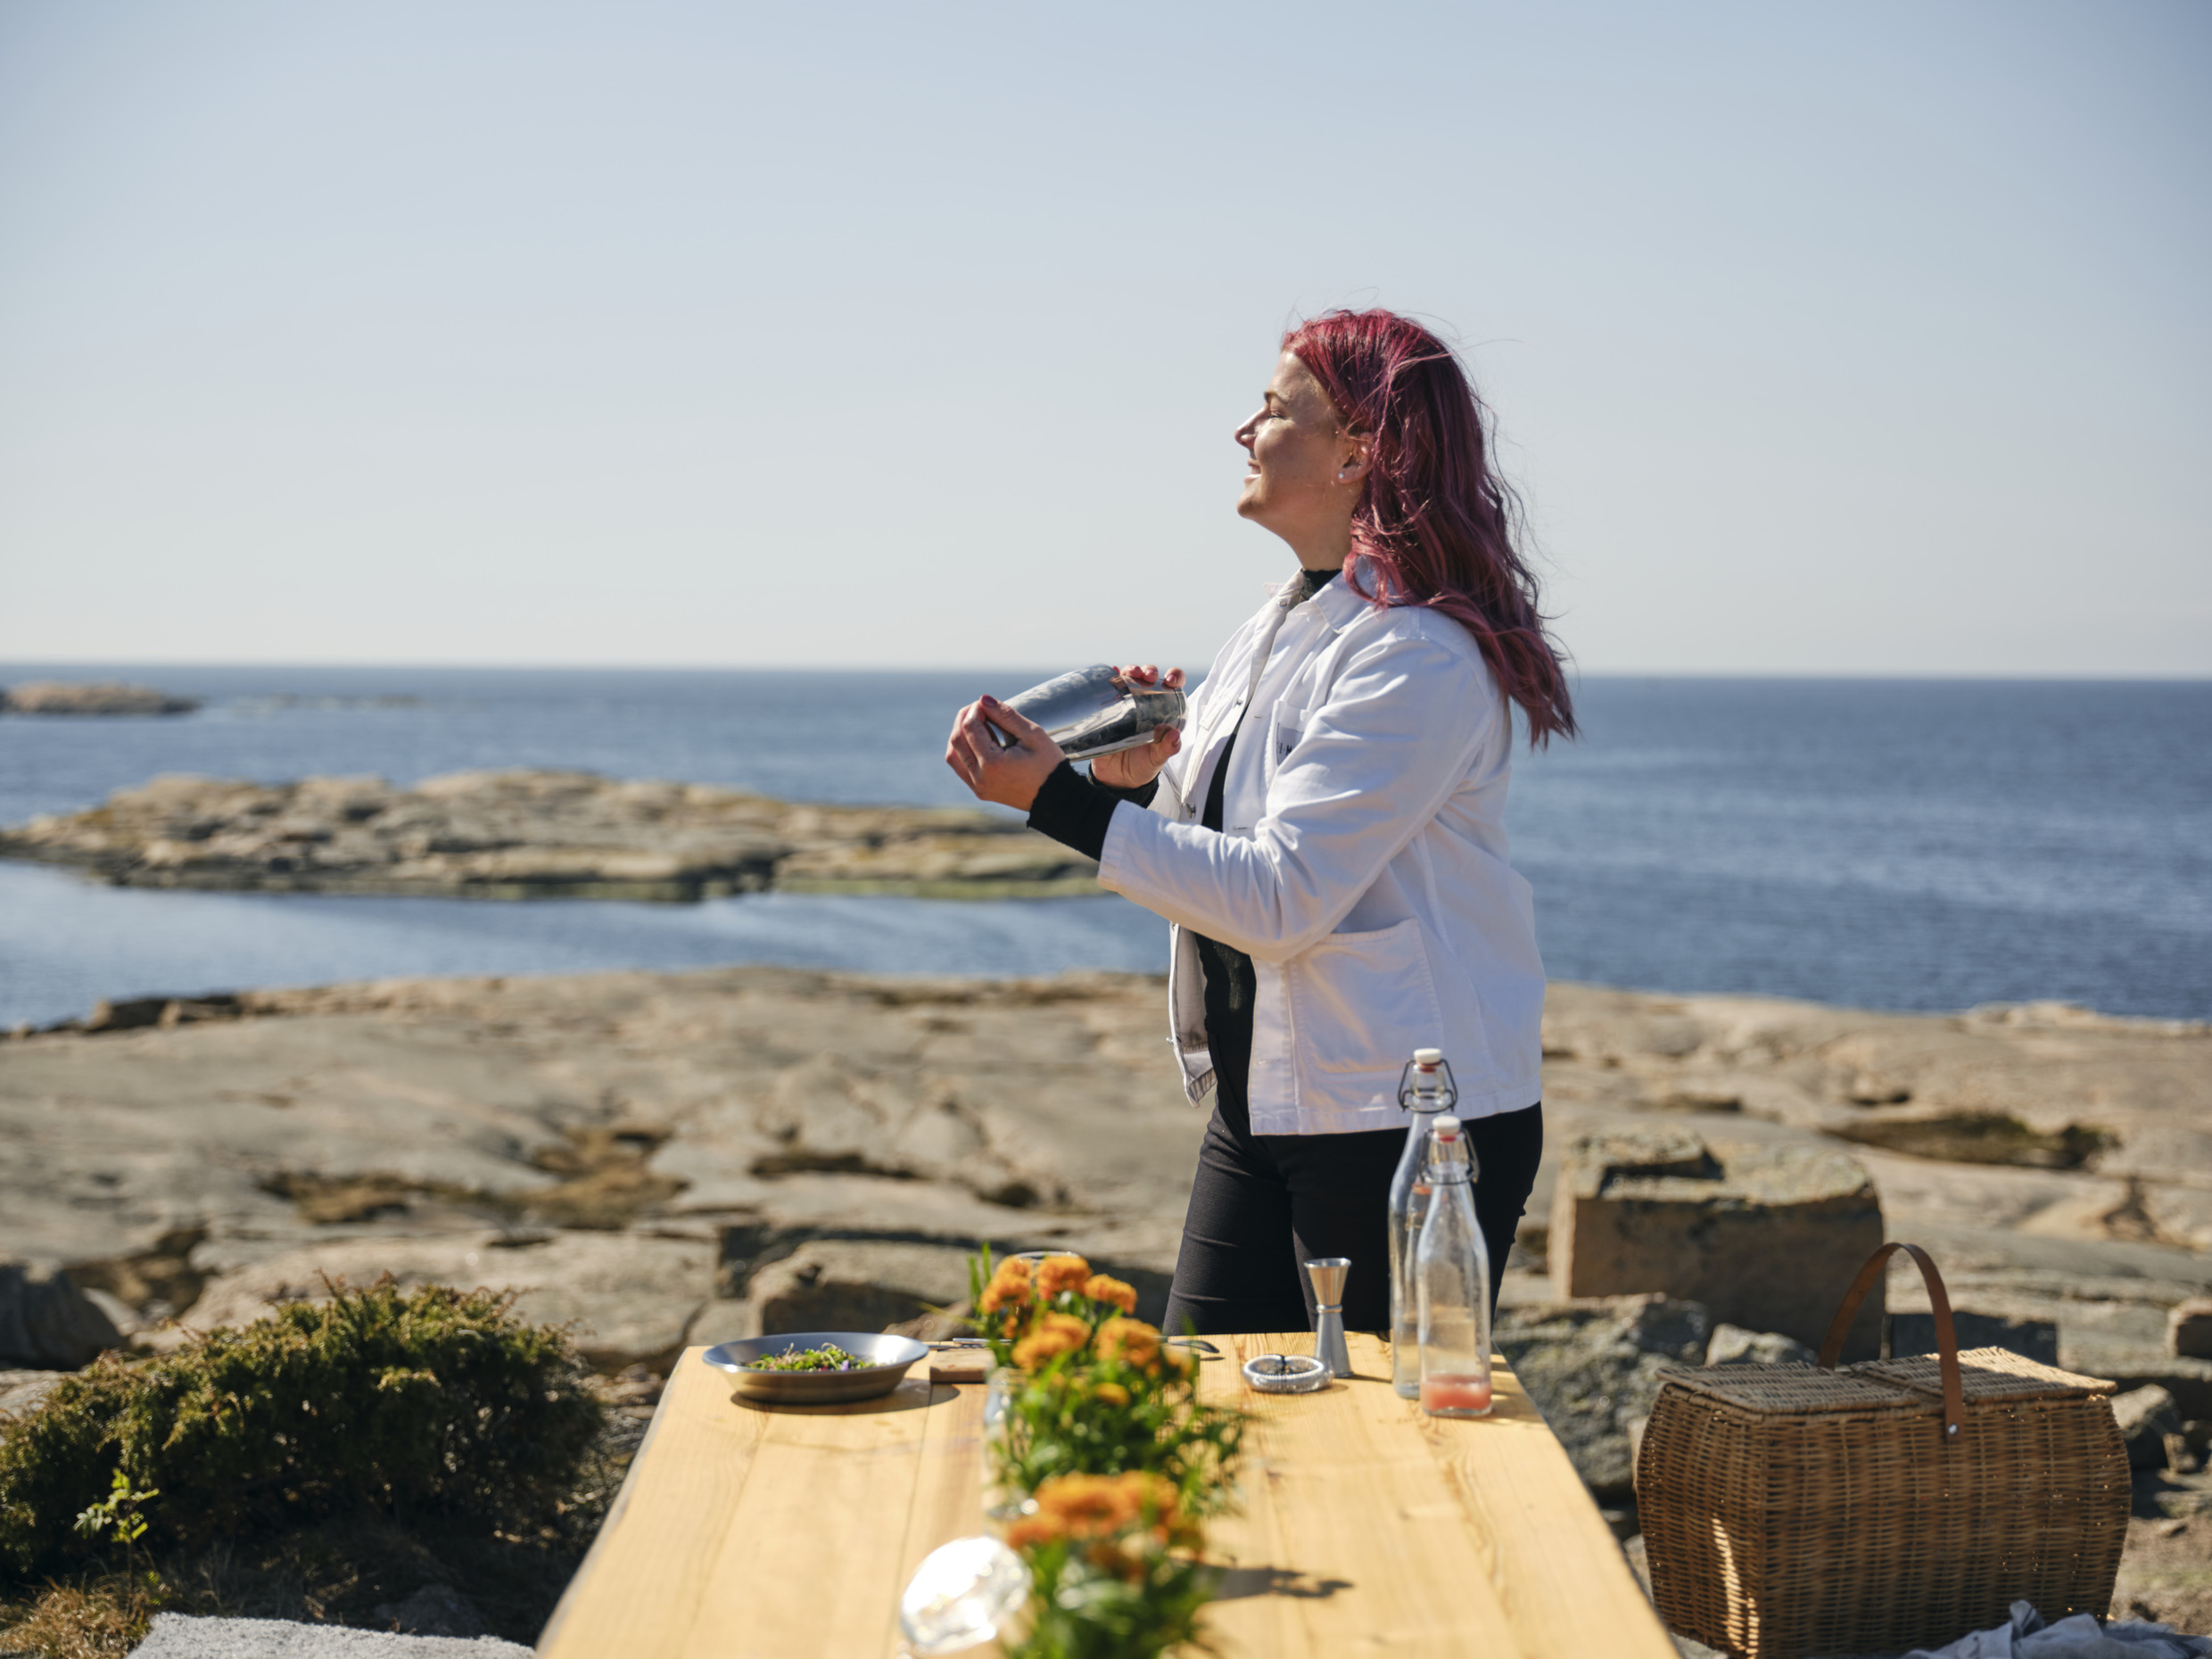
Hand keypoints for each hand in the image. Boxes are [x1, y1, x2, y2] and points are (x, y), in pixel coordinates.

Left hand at [944, 695, 1065, 811]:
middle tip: (979, 709)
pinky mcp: (979, 791)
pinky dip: (963, 751)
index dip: (975, 710)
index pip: (969, 728)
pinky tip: (978, 741)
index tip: (986, 704)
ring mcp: (978, 787)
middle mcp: (980, 777)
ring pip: (953, 755)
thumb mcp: (1032, 734)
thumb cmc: (1049, 765)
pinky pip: (960, 768)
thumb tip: (983, 699)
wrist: (1056, 797)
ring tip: (977, 724)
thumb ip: (1006, 715)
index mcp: (992, 763)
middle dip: (963, 719)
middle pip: (956, 740)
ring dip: (960, 735)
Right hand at [1090, 665, 1185, 790]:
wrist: (1116, 779)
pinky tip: (1111, 671)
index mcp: (1162, 710)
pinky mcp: (1107, 710)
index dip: (1175, 677)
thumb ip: (1167, 748)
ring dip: (1130, 669)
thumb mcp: (1157, 759)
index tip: (1171, 680)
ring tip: (1130, 673)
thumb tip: (1174, 735)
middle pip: (1148, 677)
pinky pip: (1107, 690)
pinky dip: (1108, 677)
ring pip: (1128, 678)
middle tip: (1148, 676)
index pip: (1171, 687)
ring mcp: (1124, 704)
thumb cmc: (1143, 766)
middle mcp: (1144, 702)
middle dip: (1149, 670)